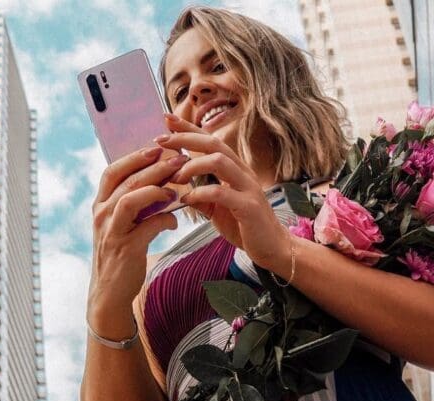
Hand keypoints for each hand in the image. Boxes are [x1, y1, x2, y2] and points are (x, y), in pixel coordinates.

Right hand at [88, 146, 186, 335]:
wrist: (110, 293)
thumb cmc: (121, 254)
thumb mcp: (122, 225)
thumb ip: (134, 204)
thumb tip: (161, 182)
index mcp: (100, 205)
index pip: (112, 171)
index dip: (134, 157)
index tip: (156, 148)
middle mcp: (102, 214)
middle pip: (127, 180)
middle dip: (155, 167)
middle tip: (178, 159)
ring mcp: (111, 231)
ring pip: (132, 198)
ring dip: (157, 189)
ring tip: (176, 188)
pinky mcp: (125, 248)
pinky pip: (147, 226)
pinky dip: (164, 220)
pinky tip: (174, 222)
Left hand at [156, 114, 290, 267]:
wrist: (272, 248)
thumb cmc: (245, 227)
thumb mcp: (217, 209)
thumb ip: (201, 197)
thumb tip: (179, 191)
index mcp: (235, 169)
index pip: (211, 141)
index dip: (189, 128)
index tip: (167, 119)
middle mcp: (243, 172)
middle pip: (214, 143)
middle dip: (186, 138)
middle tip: (161, 140)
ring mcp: (248, 188)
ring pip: (219, 161)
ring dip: (192, 165)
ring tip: (175, 177)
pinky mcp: (249, 207)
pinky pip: (221, 193)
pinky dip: (200, 193)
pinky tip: (187, 200)